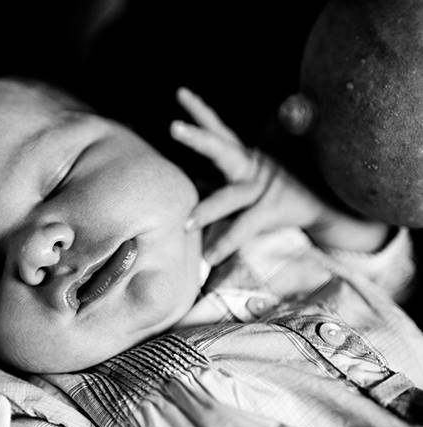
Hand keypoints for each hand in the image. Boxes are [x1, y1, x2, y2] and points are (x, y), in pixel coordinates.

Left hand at [170, 87, 388, 264]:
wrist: (328, 208)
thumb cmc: (282, 192)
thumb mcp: (250, 182)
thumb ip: (224, 181)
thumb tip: (195, 184)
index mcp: (245, 157)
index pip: (219, 129)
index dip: (200, 111)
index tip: (180, 93)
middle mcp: (251, 167)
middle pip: (221, 149)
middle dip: (198, 138)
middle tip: (173, 127)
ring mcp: (262, 188)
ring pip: (230, 197)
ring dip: (208, 210)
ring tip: (185, 224)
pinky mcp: (273, 210)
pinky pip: (245, 227)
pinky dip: (227, 243)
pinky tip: (210, 257)